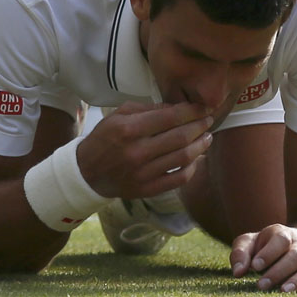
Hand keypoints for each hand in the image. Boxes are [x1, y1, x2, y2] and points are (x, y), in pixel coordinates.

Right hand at [77, 102, 212, 198]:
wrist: (87, 171)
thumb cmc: (104, 139)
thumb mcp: (118, 115)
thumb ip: (146, 109)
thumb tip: (176, 107)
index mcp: (129, 129)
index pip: (170, 117)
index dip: (191, 111)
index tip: (202, 108)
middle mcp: (137, 151)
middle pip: (181, 137)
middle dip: (200, 126)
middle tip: (208, 120)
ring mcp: (143, 173)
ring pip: (184, 157)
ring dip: (201, 145)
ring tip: (207, 137)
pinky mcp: (147, 189)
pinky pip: (179, 179)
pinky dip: (192, 167)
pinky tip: (195, 158)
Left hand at [230, 224, 296, 291]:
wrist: (293, 247)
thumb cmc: (264, 247)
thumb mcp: (249, 244)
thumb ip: (240, 253)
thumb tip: (237, 272)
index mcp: (282, 234)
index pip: (279, 240)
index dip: (268, 253)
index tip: (254, 266)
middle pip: (294, 256)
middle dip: (277, 272)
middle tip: (261, 285)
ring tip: (282, 291)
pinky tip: (296, 295)